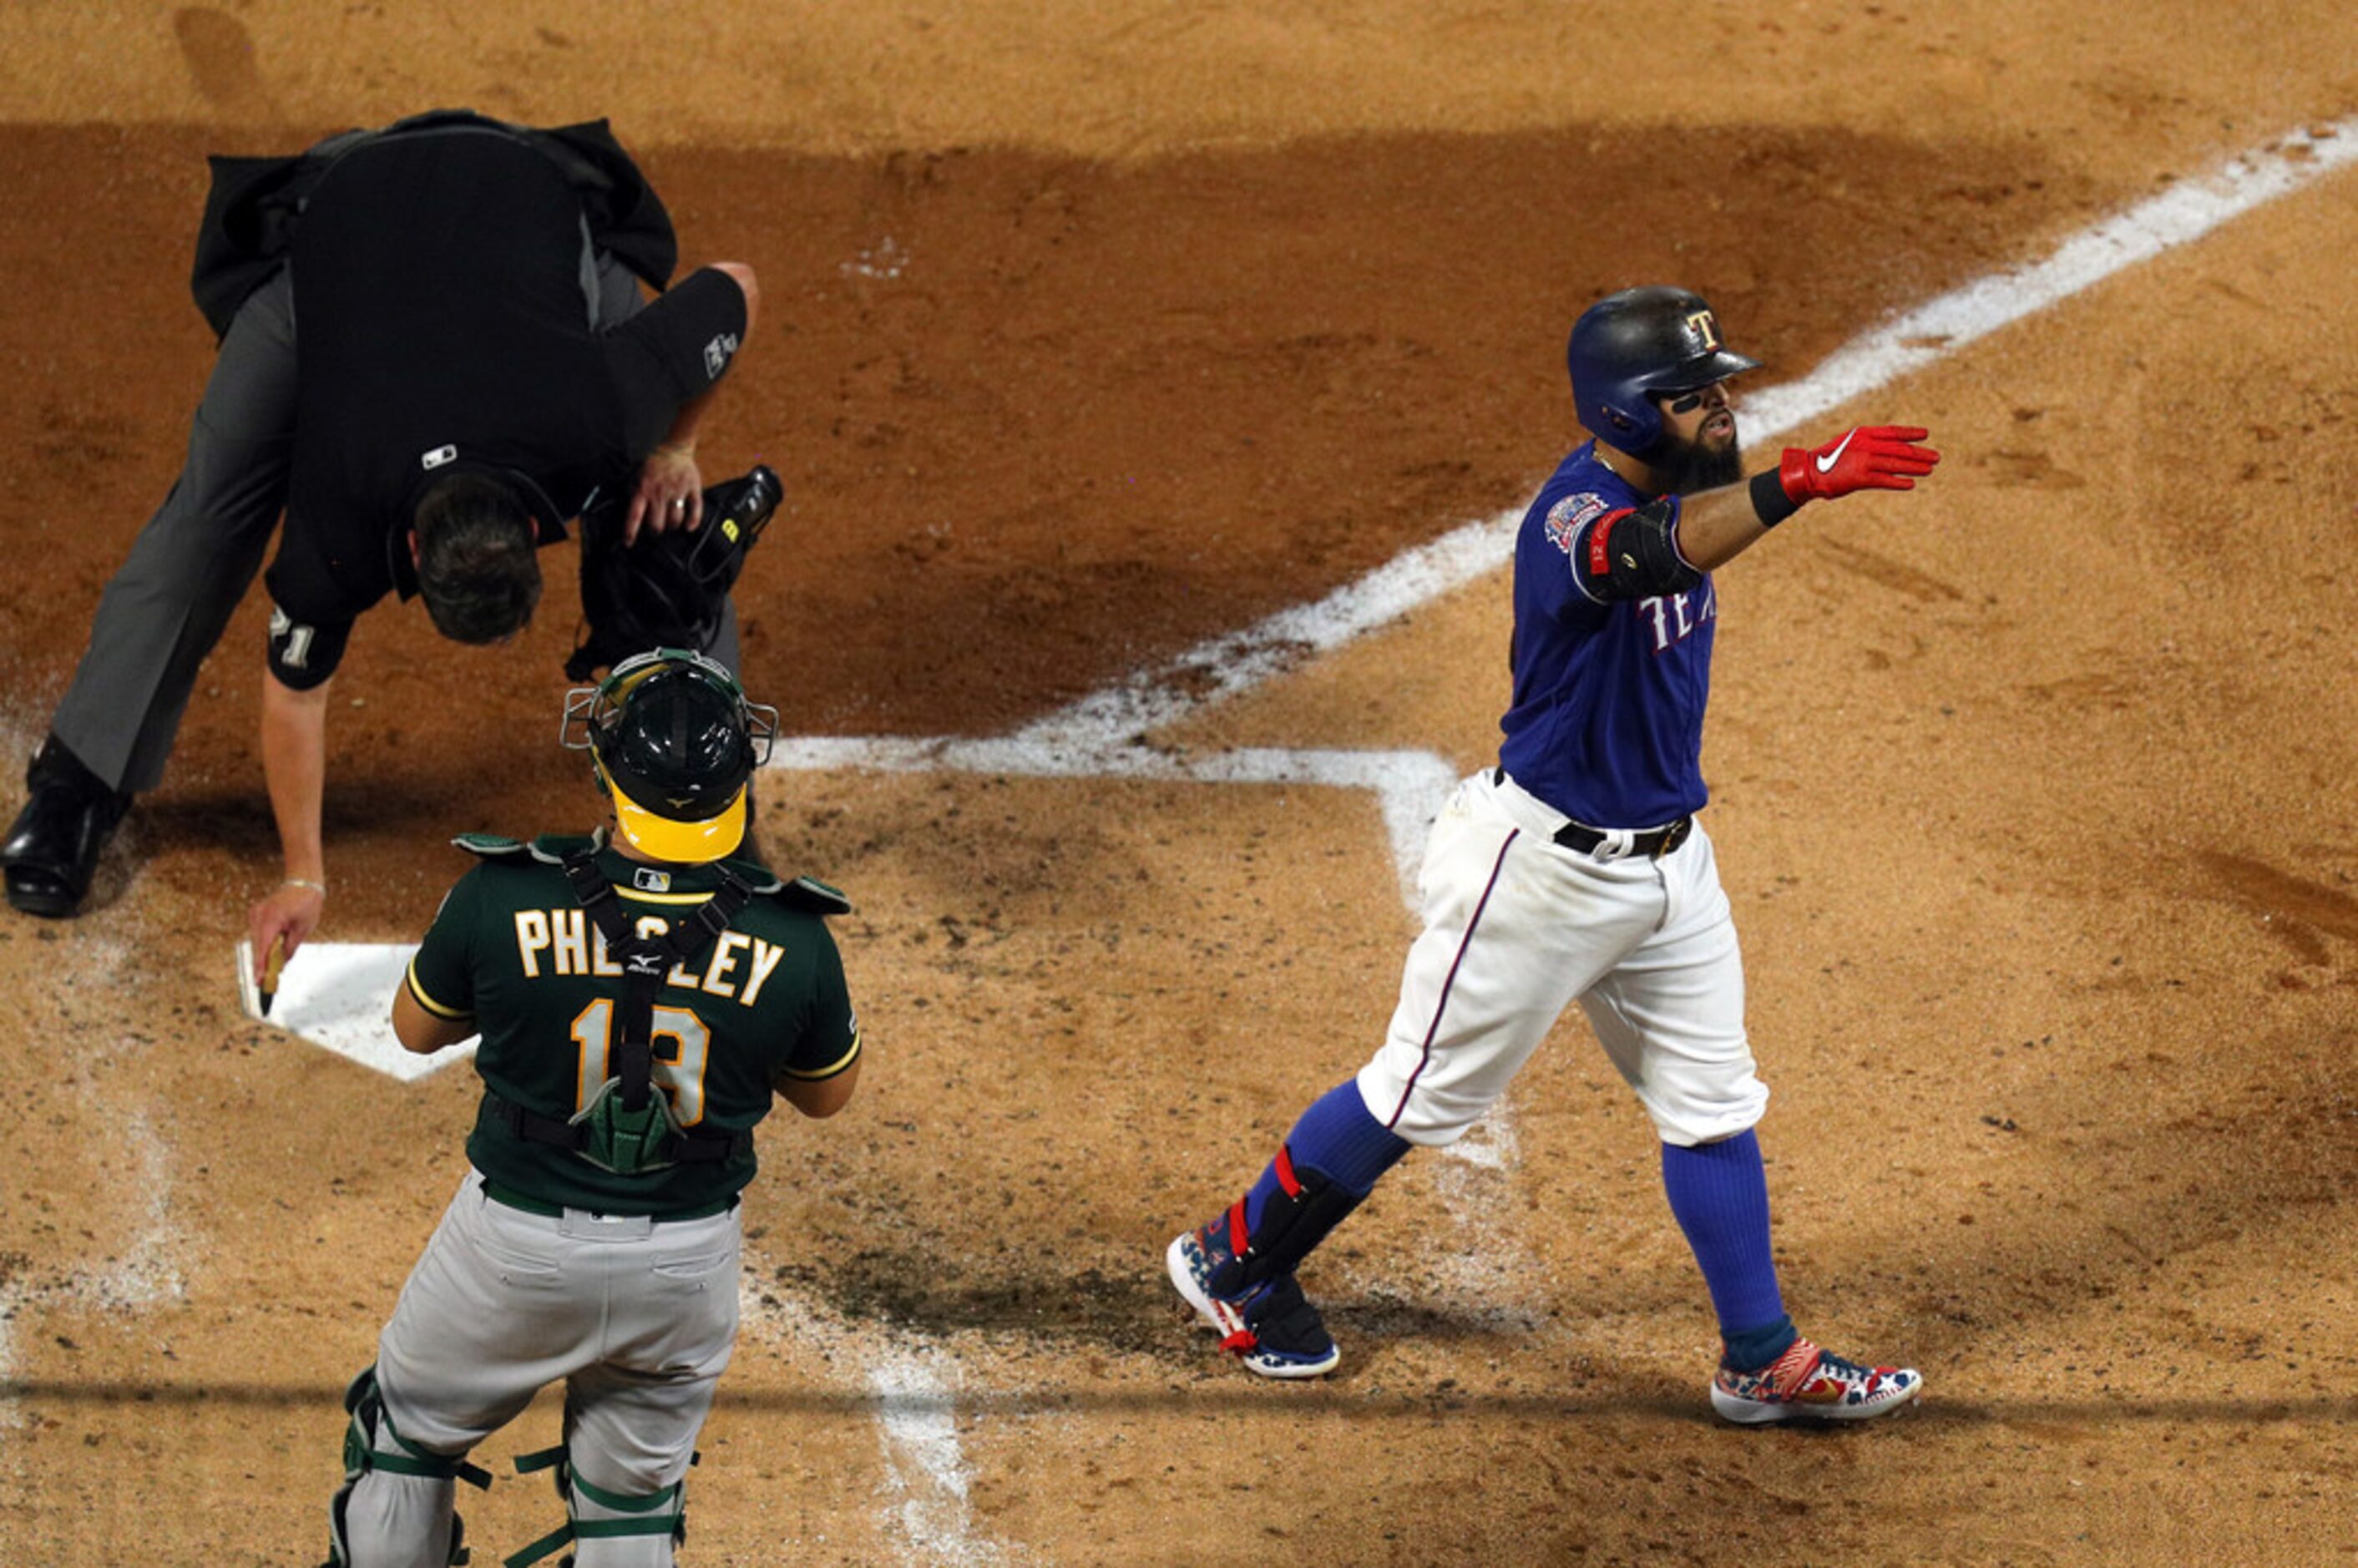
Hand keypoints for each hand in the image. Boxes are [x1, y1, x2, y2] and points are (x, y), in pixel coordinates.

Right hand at [248, 879, 325, 984]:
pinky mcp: (256, 914)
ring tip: (268, 973)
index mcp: (272, 918)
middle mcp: (259, 915)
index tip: (259, 981)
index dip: (261, 967)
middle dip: (261, 965)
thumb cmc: (307, 904)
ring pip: (257, 942)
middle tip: (264, 985)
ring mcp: (255, 914)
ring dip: (263, 956)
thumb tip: (280, 966)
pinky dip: (264, 945)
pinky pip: (259, 934)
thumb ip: (289, 949)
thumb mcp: (303, 930)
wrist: (303, 883)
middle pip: (258, 946)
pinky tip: (269, 956)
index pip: (264, 947)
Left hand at [625, 443, 703, 544]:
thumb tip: (628, 510)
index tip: (628, 543)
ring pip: (675, 521)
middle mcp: (660, 493)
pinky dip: (693, 521)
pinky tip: (689, 527)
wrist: (674, 448)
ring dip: (671, 527)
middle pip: (656, 524)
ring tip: (670, 525)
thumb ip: (632, 492)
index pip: (634, 516)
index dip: (630, 532)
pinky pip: (696, 510)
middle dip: (654, 531)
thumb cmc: (653, 463)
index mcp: (643, 490)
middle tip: (655, 530)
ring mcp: (678, 491)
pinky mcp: (693, 489)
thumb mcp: (635, 475)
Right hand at [1778, 425, 1940, 503]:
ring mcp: (1863, 461)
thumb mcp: (1849, 444)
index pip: (1892, 432)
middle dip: (1919, 453)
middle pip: (1899, 449)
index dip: (1910, 433)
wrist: (1808, 472)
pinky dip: (1898, 482)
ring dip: (1914, 467)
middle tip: (1936, 457)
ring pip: (1896, 464)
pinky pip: (1885, 480)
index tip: (1925, 434)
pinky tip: (1910, 484)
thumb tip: (1889, 448)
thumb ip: (1868, 444)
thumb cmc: (1829, 459)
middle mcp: (1865, 445)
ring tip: (1929, 470)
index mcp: (1862, 433)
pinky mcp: (1859, 478)